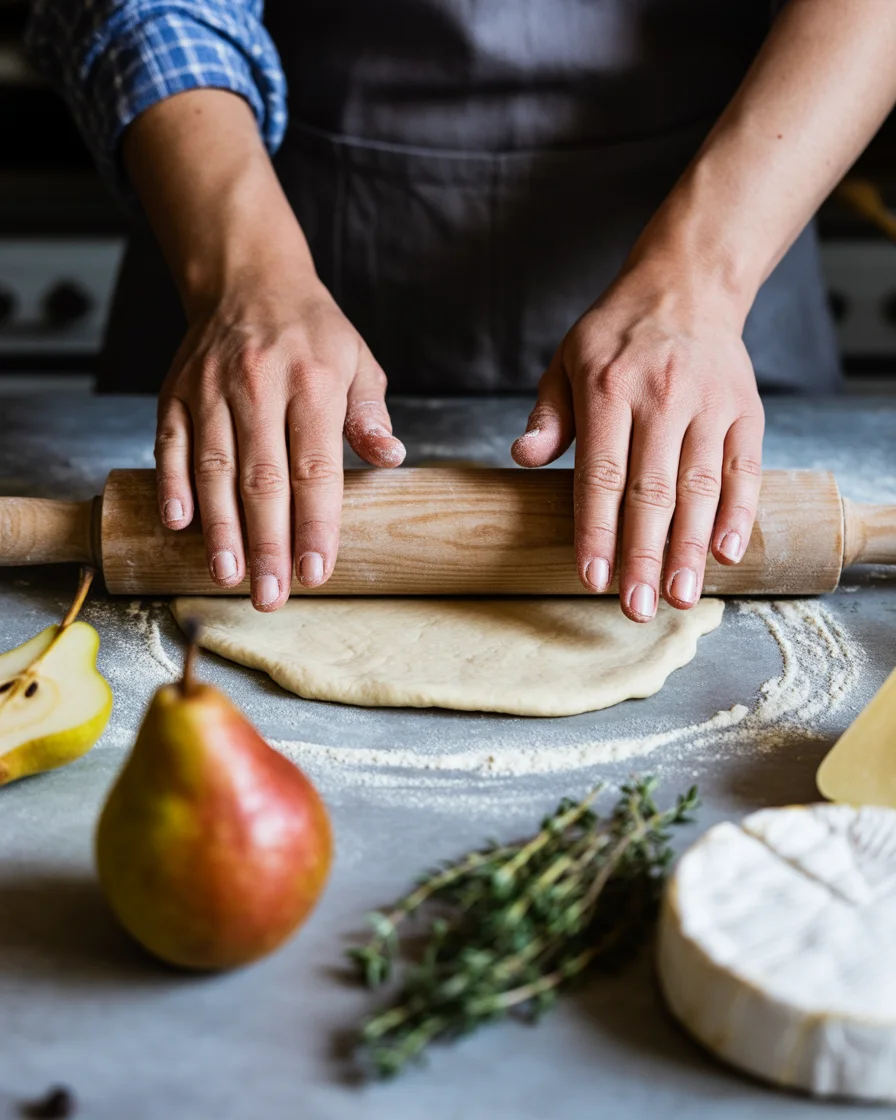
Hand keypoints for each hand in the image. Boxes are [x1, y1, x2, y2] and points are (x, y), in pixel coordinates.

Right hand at [154, 269, 404, 610]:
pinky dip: (173, 485)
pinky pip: (170, 444)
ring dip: (220, 529)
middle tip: (269, 596)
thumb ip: (370, 415)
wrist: (248, 278)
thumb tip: (390, 458)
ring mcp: (211, 389)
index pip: (315, 467)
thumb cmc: (312, 334)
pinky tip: (177, 525)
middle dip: (266, 544)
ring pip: (214, 469)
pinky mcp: (175, 393)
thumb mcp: (358, 362)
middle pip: (262, 479)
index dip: (315, 524)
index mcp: (313, 382)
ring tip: (228, 576)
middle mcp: (259, 386)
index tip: (315, 571)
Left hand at [511, 264, 763, 621]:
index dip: (597, 529)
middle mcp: (663, 397)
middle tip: (636, 608)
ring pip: (700, 487)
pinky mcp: (745, 409)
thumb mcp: (566, 361)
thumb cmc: (615, 335)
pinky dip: (738, 512)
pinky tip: (726, 553)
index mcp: (609, 388)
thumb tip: (523, 458)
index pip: (601, 473)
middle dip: (644, 555)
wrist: (687, 283)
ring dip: (690, 547)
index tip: (593, 578)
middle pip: (652, 491)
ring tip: (679, 596)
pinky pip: (745, 468)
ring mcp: (709, 404)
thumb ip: (548, 416)